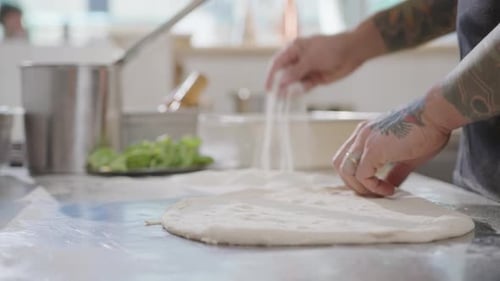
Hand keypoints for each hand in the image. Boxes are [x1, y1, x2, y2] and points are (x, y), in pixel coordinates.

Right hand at [266, 34, 362, 92]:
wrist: (352, 52)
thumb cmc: (330, 49)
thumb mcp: (310, 59)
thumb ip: (296, 71)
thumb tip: (281, 81)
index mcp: (294, 49)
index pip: (278, 63)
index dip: (271, 75)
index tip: (268, 88)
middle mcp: (298, 59)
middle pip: (285, 74)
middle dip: (280, 85)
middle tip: (275, 96)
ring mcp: (307, 69)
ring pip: (294, 82)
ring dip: (289, 89)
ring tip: (284, 98)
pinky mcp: (315, 78)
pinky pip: (304, 86)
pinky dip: (300, 90)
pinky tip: (296, 93)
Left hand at [332, 95, 451, 195]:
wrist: (436, 114)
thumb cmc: (427, 130)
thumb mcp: (406, 154)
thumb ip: (394, 171)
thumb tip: (391, 186)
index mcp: (366, 133)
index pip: (346, 157)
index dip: (355, 175)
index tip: (374, 185)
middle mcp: (361, 134)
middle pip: (340, 164)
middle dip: (353, 183)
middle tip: (373, 193)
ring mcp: (365, 140)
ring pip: (346, 170)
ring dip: (360, 187)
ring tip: (380, 192)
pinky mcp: (373, 149)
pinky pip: (362, 175)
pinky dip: (372, 187)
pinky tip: (388, 190)